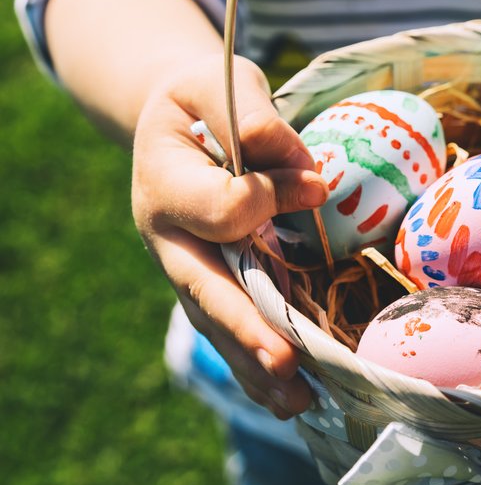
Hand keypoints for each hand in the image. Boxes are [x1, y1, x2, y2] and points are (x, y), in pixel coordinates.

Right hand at [132, 54, 327, 416]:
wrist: (175, 121)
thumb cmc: (202, 98)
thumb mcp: (216, 82)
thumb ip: (249, 114)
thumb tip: (302, 170)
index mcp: (163, 181)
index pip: (223, 207)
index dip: (271, 198)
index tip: (313, 184)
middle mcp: (168, 236)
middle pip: (205, 290)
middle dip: (247, 327)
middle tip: (286, 361)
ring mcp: (186, 267)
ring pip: (218, 324)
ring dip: (256, 365)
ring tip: (297, 403)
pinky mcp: (211, 282)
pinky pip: (231, 329)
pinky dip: (258, 366)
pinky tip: (293, 398)